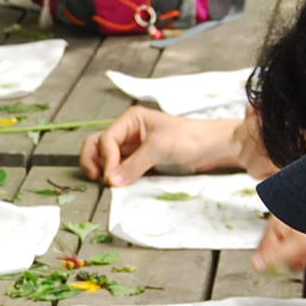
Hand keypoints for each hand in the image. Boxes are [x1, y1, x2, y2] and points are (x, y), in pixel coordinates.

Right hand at [79, 107, 239, 186]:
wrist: (212, 148)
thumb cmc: (189, 138)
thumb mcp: (159, 148)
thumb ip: (133, 165)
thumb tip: (111, 181)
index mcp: (130, 120)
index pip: (106, 139)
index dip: (106, 158)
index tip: (111, 176)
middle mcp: (128, 133)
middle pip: (97, 145)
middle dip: (93, 160)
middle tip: (98, 178)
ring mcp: (133, 149)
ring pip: (106, 158)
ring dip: (102, 169)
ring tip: (105, 183)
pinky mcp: (140, 163)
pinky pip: (120, 170)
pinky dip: (115, 177)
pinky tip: (118, 185)